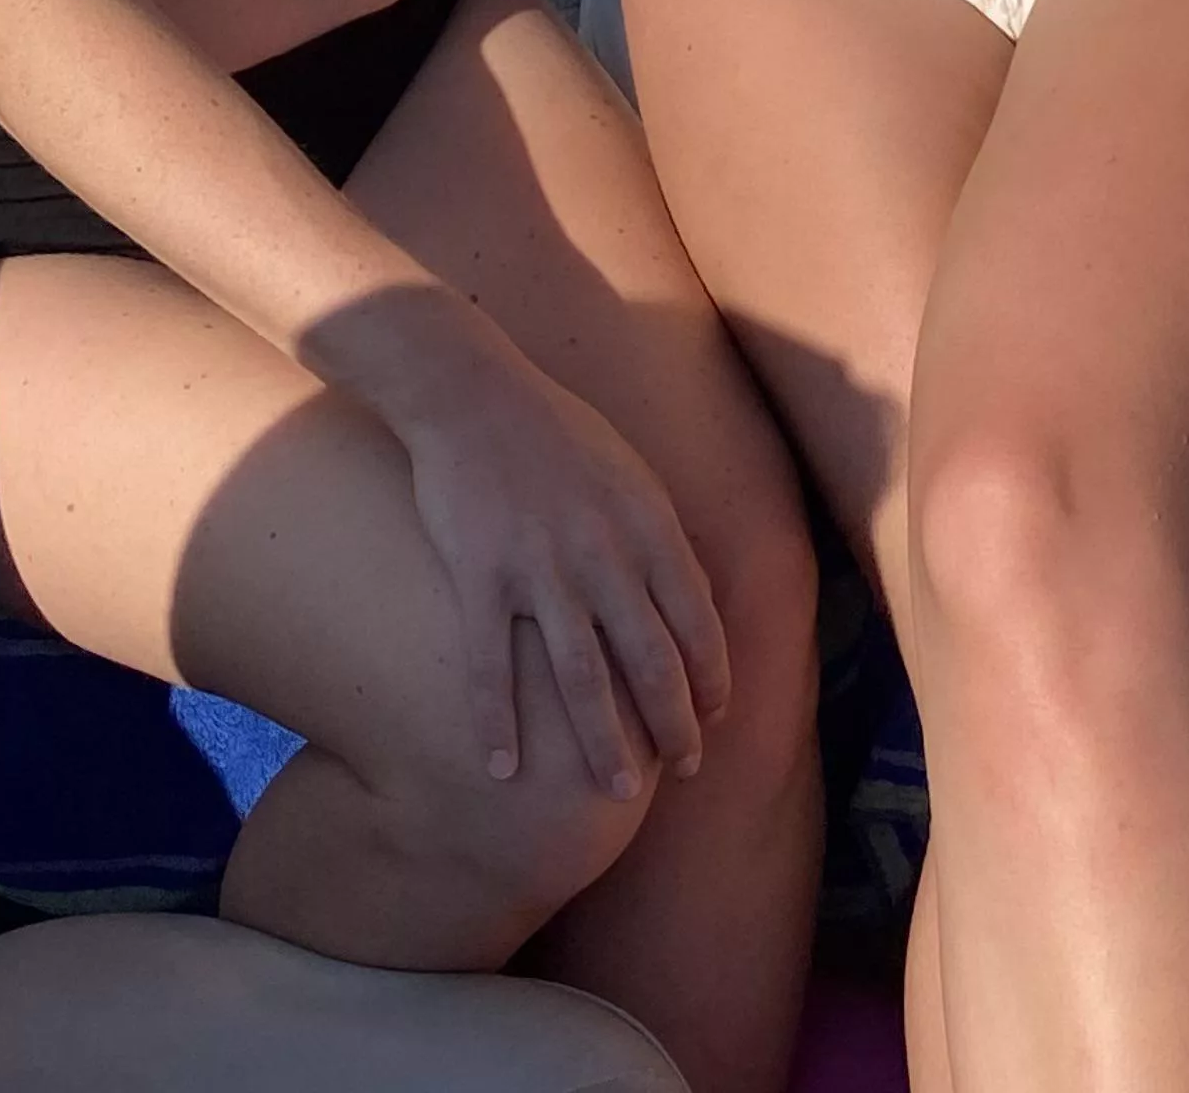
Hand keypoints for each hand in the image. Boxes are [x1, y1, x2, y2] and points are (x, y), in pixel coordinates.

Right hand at [391, 340, 731, 800]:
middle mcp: (603, 551)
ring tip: (618, 793)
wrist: (472, 393)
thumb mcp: (628, 472)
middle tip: (683, 774)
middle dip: (673, 723)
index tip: (716, 718)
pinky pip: (490, 665)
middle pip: (650, 658)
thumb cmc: (554, 431)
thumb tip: (687, 593)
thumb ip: (656, 534)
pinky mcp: (480, 575)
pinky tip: (504, 770)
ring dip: (603, 742)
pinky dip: (496, 722)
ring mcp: (541, 567)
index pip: (696, 617)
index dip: (710, 675)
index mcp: (646, 522)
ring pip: (582, 676)